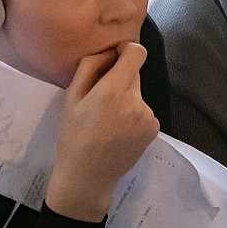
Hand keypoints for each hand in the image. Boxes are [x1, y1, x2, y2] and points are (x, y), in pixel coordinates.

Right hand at [45, 42, 159, 221]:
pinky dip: (134, 115)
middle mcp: (136, 101)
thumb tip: (112, 51)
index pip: (137, 53)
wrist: (88, 177)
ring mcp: (148, 116)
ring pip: (138, 93)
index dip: (126, 50)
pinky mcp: (154, 129)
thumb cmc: (74, 135)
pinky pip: (144, 110)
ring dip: (127, 98)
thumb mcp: (72, 97)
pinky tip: (119, 131)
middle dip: (120, 79)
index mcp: (114, 91)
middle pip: (134, 74)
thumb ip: (91, 66)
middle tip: (101, 99)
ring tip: (108, 120)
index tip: (115, 58)